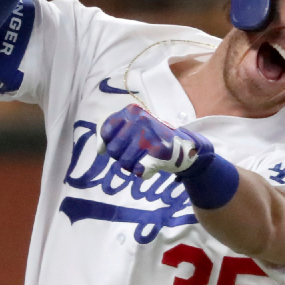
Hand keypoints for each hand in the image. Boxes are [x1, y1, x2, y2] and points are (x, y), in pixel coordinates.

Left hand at [98, 105, 212, 179]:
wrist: (184, 145)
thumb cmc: (151, 137)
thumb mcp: (132, 127)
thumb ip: (111, 134)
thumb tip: (99, 149)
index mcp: (131, 112)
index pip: (106, 131)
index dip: (108, 143)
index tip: (121, 144)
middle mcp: (139, 120)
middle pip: (113, 150)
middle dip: (122, 157)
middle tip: (135, 153)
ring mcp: (149, 135)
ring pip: (124, 163)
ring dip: (132, 166)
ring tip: (143, 159)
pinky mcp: (158, 152)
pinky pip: (138, 171)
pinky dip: (143, 173)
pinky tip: (151, 166)